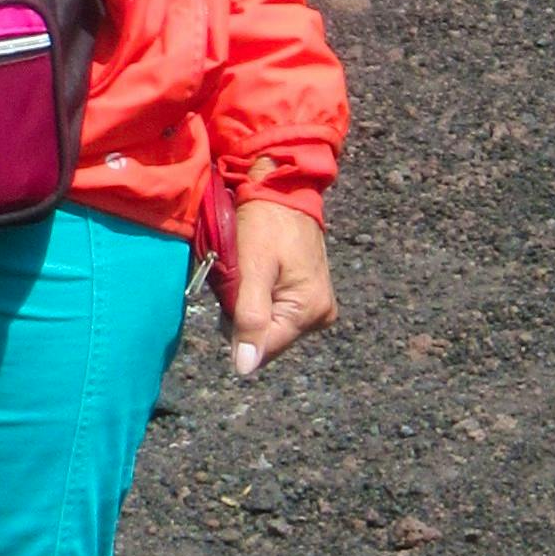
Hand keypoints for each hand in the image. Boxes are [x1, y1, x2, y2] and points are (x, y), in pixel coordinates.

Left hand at [225, 200, 335, 377]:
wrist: (282, 186)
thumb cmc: (265, 222)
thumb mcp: (252, 268)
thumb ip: (249, 318)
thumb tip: (245, 369)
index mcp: (310, 312)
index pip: (263, 349)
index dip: (238, 327)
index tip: (234, 291)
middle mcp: (320, 315)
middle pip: (267, 338)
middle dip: (245, 314)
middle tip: (242, 277)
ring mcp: (317, 305)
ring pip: (269, 324)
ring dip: (252, 305)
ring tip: (251, 271)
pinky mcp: (310, 294)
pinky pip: (277, 310)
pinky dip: (262, 296)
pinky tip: (261, 273)